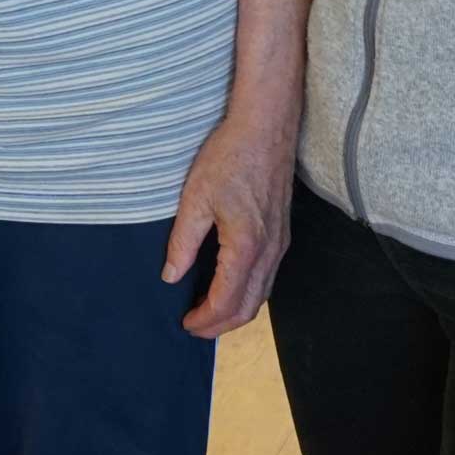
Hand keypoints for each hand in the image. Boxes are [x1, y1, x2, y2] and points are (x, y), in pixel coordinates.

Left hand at [162, 107, 295, 337]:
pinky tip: (229, 285)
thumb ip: (183, 242)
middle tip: (194, 327)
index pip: (226, 300)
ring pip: (262, 294)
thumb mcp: (195, 198)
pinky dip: (249, 292)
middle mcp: (270, 251)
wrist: (266, 127)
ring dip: (236, 310)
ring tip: (208, 311)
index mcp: (246, 245)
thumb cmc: (230, 156)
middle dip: (221, 325)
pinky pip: (268, 277)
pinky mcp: (282, 233)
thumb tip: (171, 276)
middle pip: (250, 307)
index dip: (205, 319)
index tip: (185, 324)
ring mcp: (280, 243)